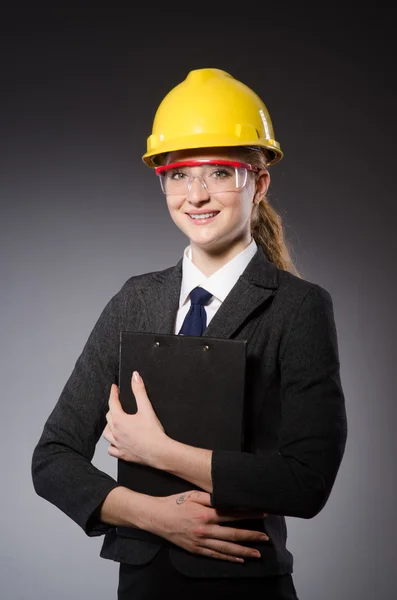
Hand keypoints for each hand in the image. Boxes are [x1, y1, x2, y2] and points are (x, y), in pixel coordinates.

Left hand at [103, 371, 167, 464]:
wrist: (158, 452)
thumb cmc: (153, 432)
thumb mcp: (146, 408)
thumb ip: (139, 390)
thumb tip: (135, 376)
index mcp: (119, 419)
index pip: (113, 402)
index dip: (113, 393)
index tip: (114, 388)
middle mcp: (115, 432)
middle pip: (109, 417)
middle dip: (112, 409)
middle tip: (117, 404)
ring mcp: (118, 444)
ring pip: (107, 434)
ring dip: (109, 427)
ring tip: (113, 423)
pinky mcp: (122, 454)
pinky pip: (111, 450)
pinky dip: (112, 445)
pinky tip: (116, 443)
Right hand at [147, 490, 269, 562]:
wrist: (156, 517)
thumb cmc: (175, 503)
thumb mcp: (193, 494)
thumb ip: (211, 497)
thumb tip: (227, 498)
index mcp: (206, 513)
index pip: (233, 514)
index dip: (249, 514)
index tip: (262, 514)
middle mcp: (206, 529)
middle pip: (233, 534)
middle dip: (251, 536)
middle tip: (265, 538)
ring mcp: (201, 542)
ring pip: (226, 548)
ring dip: (244, 551)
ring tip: (257, 553)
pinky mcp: (196, 549)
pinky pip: (215, 555)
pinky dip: (228, 558)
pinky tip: (239, 559)